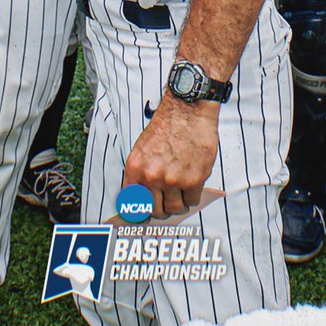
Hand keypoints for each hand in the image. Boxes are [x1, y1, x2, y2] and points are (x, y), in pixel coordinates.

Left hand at [123, 93, 219, 217]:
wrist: (188, 110)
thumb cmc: (167, 125)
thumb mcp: (143, 147)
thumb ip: (142, 173)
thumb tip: (143, 196)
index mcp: (136, 168)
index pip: (132, 203)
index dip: (140, 211)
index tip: (145, 215)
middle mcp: (152, 176)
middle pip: (155, 211)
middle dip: (162, 209)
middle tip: (167, 202)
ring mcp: (173, 180)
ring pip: (175, 209)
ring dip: (179, 204)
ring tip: (181, 193)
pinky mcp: (193, 180)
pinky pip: (192, 201)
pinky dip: (193, 196)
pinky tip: (192, 185)